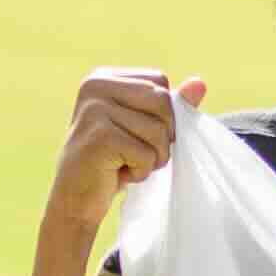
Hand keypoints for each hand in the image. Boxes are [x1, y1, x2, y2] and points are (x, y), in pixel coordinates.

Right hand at [50, 67, 202, 223]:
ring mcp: (94, 110)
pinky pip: (147, 154)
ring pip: (159, 131)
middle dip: (162, 137)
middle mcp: (95, 86)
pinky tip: (117, 173)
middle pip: (164, 103)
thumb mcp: (144, 128)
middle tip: (134, 152)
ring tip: (124, 163)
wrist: (75, 198)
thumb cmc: (113, 160)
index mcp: (103, 77)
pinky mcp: (100, 137)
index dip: (163, 114)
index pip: (160, 83)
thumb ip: (172, 105)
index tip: (136, 133)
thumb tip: (201, 83)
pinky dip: (141, 171)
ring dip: (152, 157)